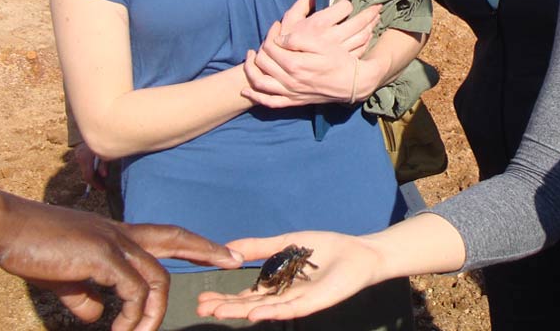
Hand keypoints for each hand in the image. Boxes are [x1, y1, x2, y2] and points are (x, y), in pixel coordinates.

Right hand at [0, 197, 242, 330]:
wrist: (4, 229)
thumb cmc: (32, 249)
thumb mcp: (65, 278)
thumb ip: (86, 296)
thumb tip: (100, 316)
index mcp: (116, 236)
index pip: (166, 235)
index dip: (195, 244)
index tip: (222, 252)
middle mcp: (121, 234)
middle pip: (175, 237)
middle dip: (207, 249)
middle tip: (235, 260)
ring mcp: (113, 242)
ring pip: (156, 277)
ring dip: (153, 312)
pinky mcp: (101, 255)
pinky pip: (131, 290)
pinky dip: (132, 314)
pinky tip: (118, 329)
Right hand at [72, 143, 105, 191]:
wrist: (101, 127)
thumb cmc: (108, 139)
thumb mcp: (109, 153)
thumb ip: (104, 165)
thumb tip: (104, 175)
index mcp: (86, 157)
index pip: (88, 176)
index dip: (96, 184)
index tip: (103, 189)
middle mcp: (79, 155)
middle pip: (86, 173)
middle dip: (95, 180)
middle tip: (103, 185)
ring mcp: (78, 152)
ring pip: (85, 169)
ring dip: (93, 174)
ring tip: (101, 179)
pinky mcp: (79, 150)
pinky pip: (85, 163)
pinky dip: (91, 168)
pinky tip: (98, 170)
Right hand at [196, 231, 383, 321]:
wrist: (358, 253)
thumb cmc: (325, 249)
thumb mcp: (284, 244)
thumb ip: (258, 247)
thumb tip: (227, 247)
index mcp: (276, 285)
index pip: (246, 295)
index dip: (224, 298)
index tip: (201, 299)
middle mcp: (283, 296)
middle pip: (249, 305)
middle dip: (225, 307)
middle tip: (201, 308)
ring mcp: (297, 301)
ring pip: (264, 310)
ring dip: (241, 311)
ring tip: (218, 312)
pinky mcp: (312, 303)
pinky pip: (289, 309)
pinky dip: (271, 312)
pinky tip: (253, 314)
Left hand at [241, 0, 380, 107]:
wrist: (353, 83)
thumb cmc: (340, 60)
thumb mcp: (323, 44)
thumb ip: (299, 39)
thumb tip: (280, 39)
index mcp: (296, 64)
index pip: (271, 47)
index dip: (271, 34)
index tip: (276, 26)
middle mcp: (290, 80)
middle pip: (263, 62)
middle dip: (261, 48)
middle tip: (266, 39)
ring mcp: (291, 93)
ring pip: (261, 83)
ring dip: (250, 71)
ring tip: (250, 58)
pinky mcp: (294, 101)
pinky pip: (270, 102)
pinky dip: (256, 97)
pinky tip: (247, 90)